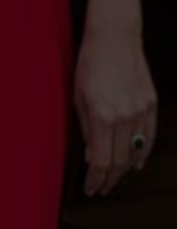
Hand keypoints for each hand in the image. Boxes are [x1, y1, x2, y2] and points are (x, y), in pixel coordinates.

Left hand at [75, 27, 156, 195]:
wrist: (115, 39)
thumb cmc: (90, 65)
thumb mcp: (77, 99)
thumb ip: (85, 129)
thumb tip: (92, 156)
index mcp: (102, 116)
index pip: (101, 161)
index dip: (96, 180)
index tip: (91, 189)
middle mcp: (124, 115)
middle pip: (120, 160)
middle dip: (109, 179)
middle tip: (101, 189)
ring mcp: (141, 110)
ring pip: (135, 151)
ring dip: (124, 170)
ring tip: (114, 180)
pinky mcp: (151, 103)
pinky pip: (149, 135)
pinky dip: (143, 152)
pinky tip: (136, 162)